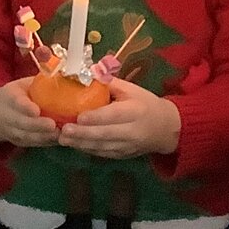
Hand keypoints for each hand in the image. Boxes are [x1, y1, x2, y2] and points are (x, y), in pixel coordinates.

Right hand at [0, 77, 60, 148]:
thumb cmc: (18, 94)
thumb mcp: (24, 84)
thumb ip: (40, 82)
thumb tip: (66, 75)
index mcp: (9, 97)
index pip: (16, 102)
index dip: (25, 107)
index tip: (37, 110)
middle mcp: (7, 115)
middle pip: (21, 122)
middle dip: (37, 125)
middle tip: (53, 125)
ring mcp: (11, 131)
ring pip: (26, 136)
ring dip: (42, 137)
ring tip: (58, 134)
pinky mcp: (18, 142)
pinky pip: (31, 144)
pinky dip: (44, 143)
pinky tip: (57, 140)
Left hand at [58, 76, 180, 158]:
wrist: (165, 128)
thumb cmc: (145, 104)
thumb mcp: (131, 89)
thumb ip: (109, 83)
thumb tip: (85, 73)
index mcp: (135, 111)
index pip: (114, 115)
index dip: (96, 117)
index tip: (78, 116)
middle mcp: (132, 131)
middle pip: (106, 134)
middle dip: (83, 134)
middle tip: (63, 131)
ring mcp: (128, 146)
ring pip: (102, 147)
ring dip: (81, 144)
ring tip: (62, 139)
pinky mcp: (123, 156)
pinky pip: (103, 153)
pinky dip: (88, 150)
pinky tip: (74, 144)